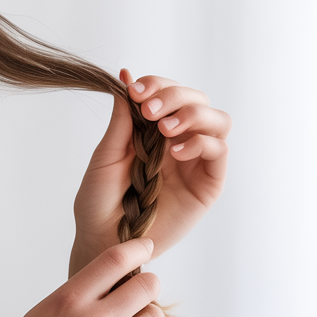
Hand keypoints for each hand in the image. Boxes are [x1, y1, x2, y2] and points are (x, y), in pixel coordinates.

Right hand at [0, 238, 163, 316]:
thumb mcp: (41, 313)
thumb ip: (78, 295)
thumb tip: (115, 279)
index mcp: (68, 301)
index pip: (116, 260)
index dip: (138, 248)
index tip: (145, 247)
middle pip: (147, 287)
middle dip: (147, 285)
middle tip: (139, 292)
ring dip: (147, 315)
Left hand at [69, 72, 229, 274]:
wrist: (103, 241)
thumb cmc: (98, 203)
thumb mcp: (106, 156)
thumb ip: (122, 120)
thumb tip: (126, 76)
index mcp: (153, 132)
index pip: (169, 94)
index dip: (157, 85)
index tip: (136, 90)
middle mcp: (178, 142)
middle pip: (197, 100)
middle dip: (175, 96)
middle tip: (149, 109)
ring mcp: (195, 162)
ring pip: (216, 120)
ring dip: (193, 114)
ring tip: (165, 130)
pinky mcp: (208, 184)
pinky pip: (219, 152)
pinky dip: (201, 143)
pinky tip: (176, 153)